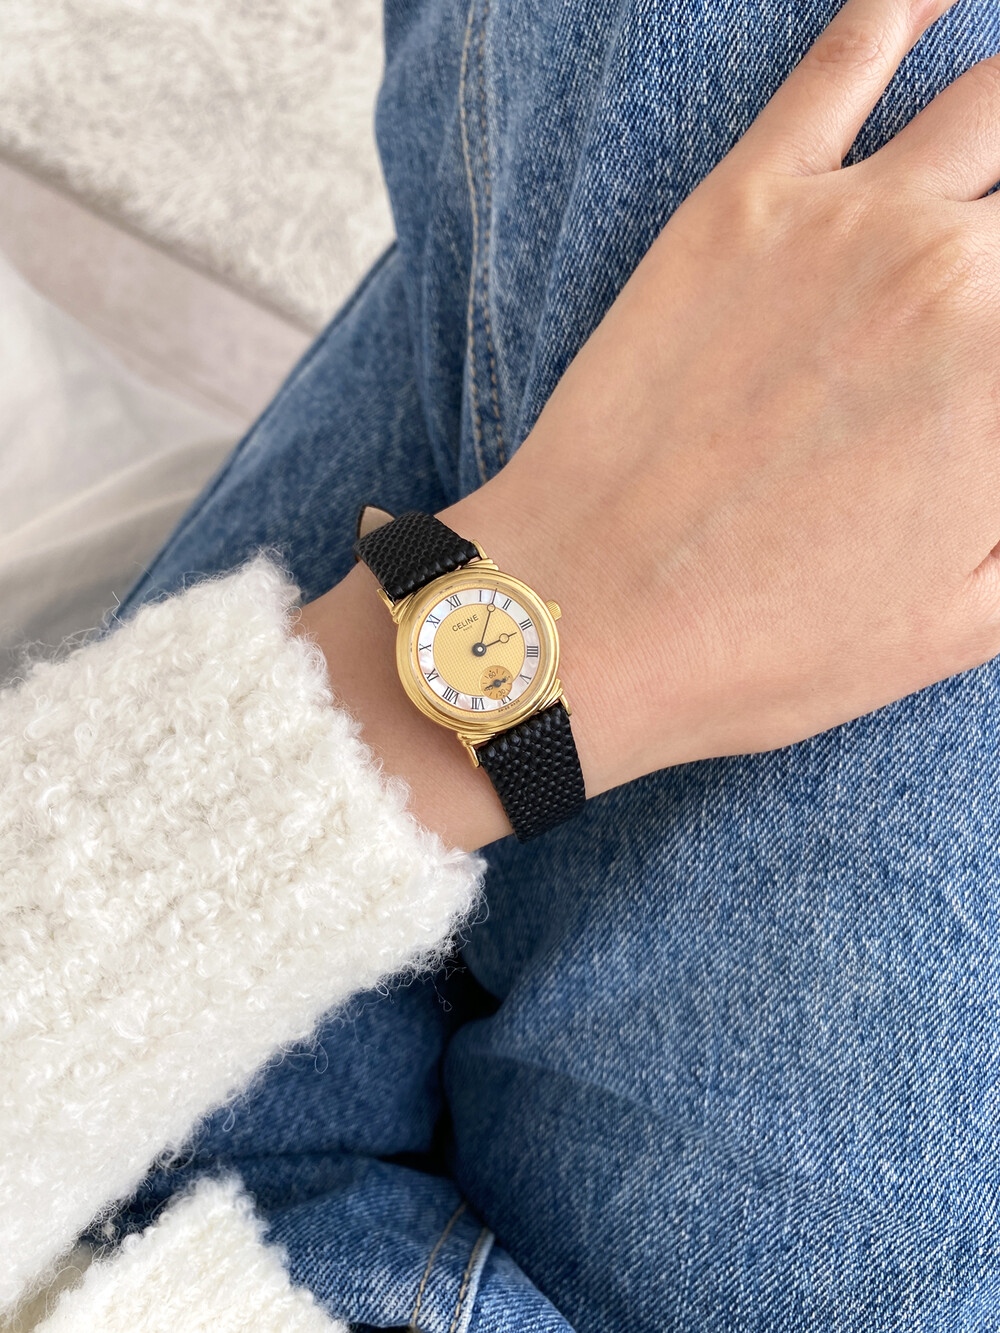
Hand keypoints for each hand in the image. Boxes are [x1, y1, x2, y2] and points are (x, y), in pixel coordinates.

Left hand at [302, 0, 999, 847]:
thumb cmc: (764, 646)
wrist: (583, 618)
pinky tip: (936, 2)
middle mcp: (958, 276)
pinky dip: (905, 10)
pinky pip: (849, 54)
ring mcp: (850, 219)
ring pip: (997, 100)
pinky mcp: (744, 199)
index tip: (996, 382)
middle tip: (985, 299)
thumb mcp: (962, 624)